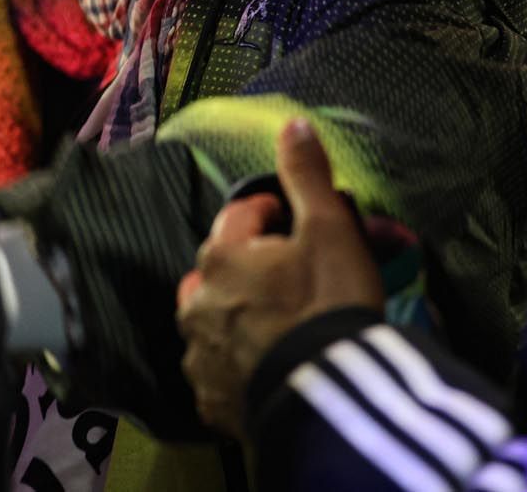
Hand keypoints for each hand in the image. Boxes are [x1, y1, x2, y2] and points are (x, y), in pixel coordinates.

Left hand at [175, 118, 386, 435]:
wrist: (327, 395)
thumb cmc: (328, 302)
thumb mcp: (329, 229)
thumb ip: (307, 175)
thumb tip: (293, 123)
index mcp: (221, 256)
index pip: (240, 216)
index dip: (271, 212)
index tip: (297, 220)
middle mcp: (196, 303)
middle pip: (216, 270)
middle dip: (244, 266)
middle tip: (286, 277)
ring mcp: (200, 356)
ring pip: (211, 323)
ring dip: (234, 317)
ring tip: (275, 324)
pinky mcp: (212, 401)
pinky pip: (219, 372)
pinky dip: (237, 364)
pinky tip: (266, 367)